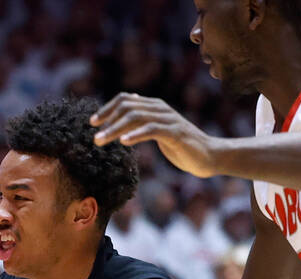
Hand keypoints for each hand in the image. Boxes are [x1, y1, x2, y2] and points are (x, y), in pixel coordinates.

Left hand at [90, 93, 219, 177]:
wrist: (208, 156)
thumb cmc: (180, 146)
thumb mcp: (157, 132)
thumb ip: (143, 122)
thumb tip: (125, 112)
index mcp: (154, 107)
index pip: (125, 99)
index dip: (107, 108)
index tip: (92, 123)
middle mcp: (160, 109)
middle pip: (127, 107)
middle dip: (107, 120)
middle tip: (93, 137)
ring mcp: (169, 119)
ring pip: (136, 117)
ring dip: (115, 129)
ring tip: (99, 141)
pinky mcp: (175, 133)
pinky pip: (152, 130)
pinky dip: (136, 134)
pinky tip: (123, 142)